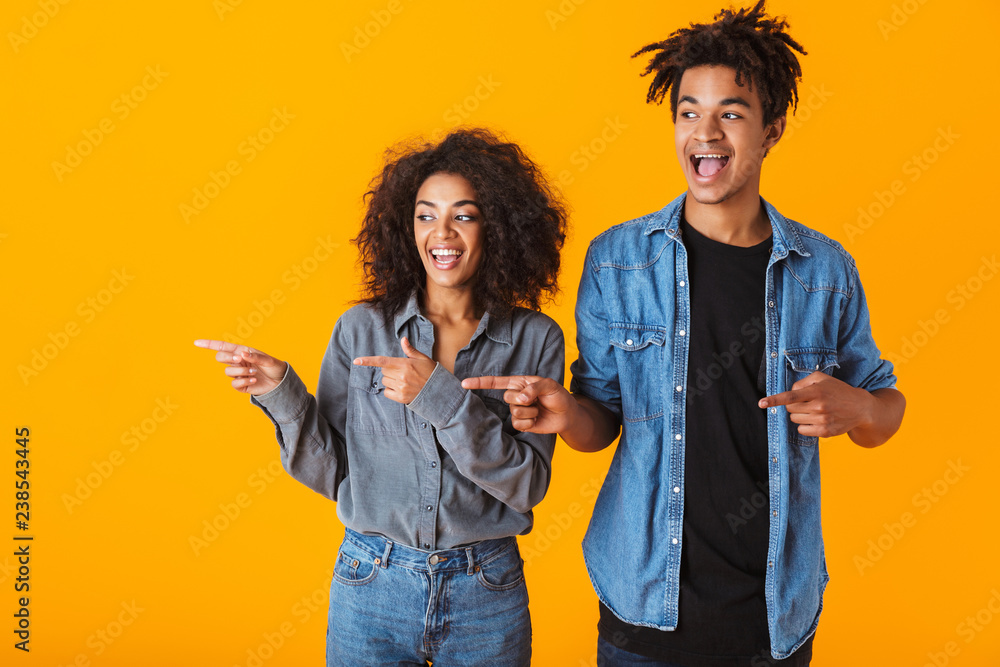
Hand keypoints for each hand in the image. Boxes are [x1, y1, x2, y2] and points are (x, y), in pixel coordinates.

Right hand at [193, 339, 287, 394]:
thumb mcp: (268, 360)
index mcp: (242, 351)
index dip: (209, 344)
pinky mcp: (241, 385)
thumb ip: (255, 357)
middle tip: (240, 359)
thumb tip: (242, 354)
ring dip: (240, 371)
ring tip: (254, 372)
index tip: (196, 342)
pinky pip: (234, 384)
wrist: (280, 382)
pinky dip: (244, 382)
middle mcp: (238, 361)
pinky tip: (254, 380)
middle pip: (220, 357)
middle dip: (227, 358)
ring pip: (228, 371)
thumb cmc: (274, 367)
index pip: (222, 347)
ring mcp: (238, 373)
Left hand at [353, 337, 435, 404]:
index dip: (368, 361)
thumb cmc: (430, 372)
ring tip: (404, 381)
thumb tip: (403, 339)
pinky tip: (402, 389)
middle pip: (383, 371)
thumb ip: (410, 350)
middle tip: (403, 372)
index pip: (382, 361)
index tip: (356, 361)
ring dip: (390, 380)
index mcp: (405, 364)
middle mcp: (401, 376)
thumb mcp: (422, 358)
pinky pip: (386, 392)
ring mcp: (401, 387)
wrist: (438, 391)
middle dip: (390, 370)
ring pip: (384, 381)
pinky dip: (391, 390)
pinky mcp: (401, 398)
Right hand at [461, 375, 572, 433]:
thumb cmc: (558, 396)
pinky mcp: (522, 424)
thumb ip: (534, 388)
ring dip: (530, 412)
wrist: (567, 415)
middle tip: (537, 400)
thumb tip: (521, 398)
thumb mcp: (550, 385)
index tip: (464, 383)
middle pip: (507, 398)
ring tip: (539, 409)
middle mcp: (516, 396)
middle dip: (524, 399)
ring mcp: (517, 410)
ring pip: (514, 412)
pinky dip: (530, 422)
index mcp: (519, 383)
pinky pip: (519, 424)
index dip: (479, 382)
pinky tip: (537, 419)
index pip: (496, 382)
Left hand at [758, 371, 873, 437]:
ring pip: (795, 420)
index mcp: (817, 391)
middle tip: (807, 402)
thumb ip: (803, 382)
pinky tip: (817, 420)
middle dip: (794, 406)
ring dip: (800, 415)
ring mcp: (822, 420)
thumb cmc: (838, 390)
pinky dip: (805, 425)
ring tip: (815, 411)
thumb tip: (790, 391)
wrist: (860, 408)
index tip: (761, 403)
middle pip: (790, 410)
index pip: (791, 396)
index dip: (775, 400)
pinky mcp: (824, 432)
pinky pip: (802, 430)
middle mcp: (819, 406)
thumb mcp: (822, 379)